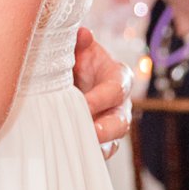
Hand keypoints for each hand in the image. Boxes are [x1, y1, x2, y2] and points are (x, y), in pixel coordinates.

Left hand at [75, 26, 132, 154]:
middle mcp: (119, 103)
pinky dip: (85, 154)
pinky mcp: (98, 140)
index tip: (84, 104)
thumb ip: (80, 41)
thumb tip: (83, 34)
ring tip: (76, 148)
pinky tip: (67, 155)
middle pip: (122, 121)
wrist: (68, 73)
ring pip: (112, 142)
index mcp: (118, 77)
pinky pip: (97, 152)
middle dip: (106, 128)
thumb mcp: (78, 46)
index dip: (102, 97)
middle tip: (89, 132)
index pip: (116, 89)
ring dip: (96, 146)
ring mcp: (110, 124)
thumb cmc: (75, 57)